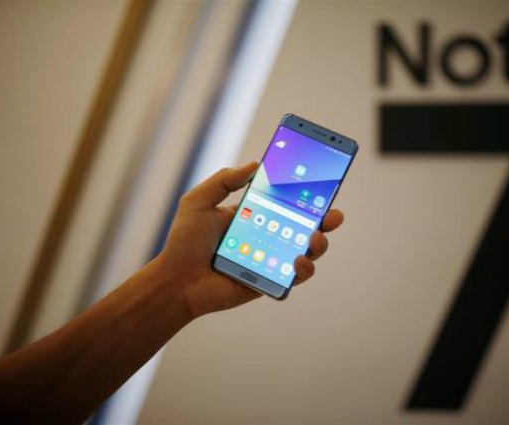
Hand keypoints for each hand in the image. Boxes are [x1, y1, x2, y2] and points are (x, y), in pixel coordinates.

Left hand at [158, 162, 343, 317]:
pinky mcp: (270, 280)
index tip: (322, 181)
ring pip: (307, 250)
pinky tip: (299, 260)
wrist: (175, 281)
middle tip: (333, 214)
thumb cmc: (184, 243)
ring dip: (320, 243)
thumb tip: (255, 164)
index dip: (306, 192)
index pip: (285, 200)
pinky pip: (295, 276)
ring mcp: (271, 259)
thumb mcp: (198, 201)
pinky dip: (304, 268)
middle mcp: (267, 235)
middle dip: (325, 218)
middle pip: (304, 225)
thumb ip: (223, 180)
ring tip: (316, 237)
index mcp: (254, 214)